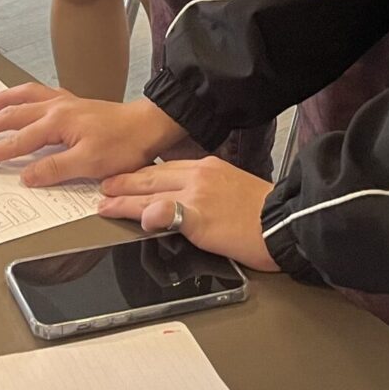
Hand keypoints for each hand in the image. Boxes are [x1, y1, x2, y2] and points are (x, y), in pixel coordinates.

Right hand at [0, 83, 185, 185]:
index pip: (18, 142)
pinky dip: (23, 93)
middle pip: (12, 116)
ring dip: (2, 102)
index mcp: (56, 123)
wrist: (146, 126)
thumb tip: (25, 175)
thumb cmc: (123, 145)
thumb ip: (54, 169)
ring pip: (23, 98)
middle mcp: (56, 108)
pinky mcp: (72, 101)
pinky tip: (21, 97)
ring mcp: (63, 102)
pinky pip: (39, 91)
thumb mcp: (89, 164)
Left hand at [98, 158, 280, 272]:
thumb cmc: (264, 213)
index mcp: (208, 167)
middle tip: (104, 187)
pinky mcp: (199, 218)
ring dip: (124, 199)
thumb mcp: (233, 187)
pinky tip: (139, 219)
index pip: (165, 168)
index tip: (126, 178)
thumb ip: (205, 192)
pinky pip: (168, 213)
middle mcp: (199, 175)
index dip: (141, 175)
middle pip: (151, 177)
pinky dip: (152, 215)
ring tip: (106, 204)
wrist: (284, 222)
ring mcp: (197, 195)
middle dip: (124, 182)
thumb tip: (184, 203)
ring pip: (151, 193)